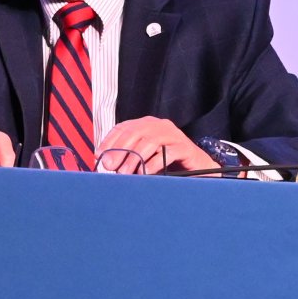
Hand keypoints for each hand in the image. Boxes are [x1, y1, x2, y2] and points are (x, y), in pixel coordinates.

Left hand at [97, 117, 214, 174]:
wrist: (198, 168)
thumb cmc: (168, 163)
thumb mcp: (145, 157)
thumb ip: (128, 157)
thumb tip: (106, 163)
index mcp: (147, 124)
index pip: (123, 128)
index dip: (109, 141)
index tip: (99, 156)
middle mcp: (159, 125)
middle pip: (135, 133)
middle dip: (119, 150)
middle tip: (110, 167)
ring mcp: (173, 135)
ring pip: (150, 141)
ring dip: (134, 159)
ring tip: (124, 173)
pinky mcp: (184, 147)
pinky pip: (166, 153)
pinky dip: (153, 164)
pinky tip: (145, 173)